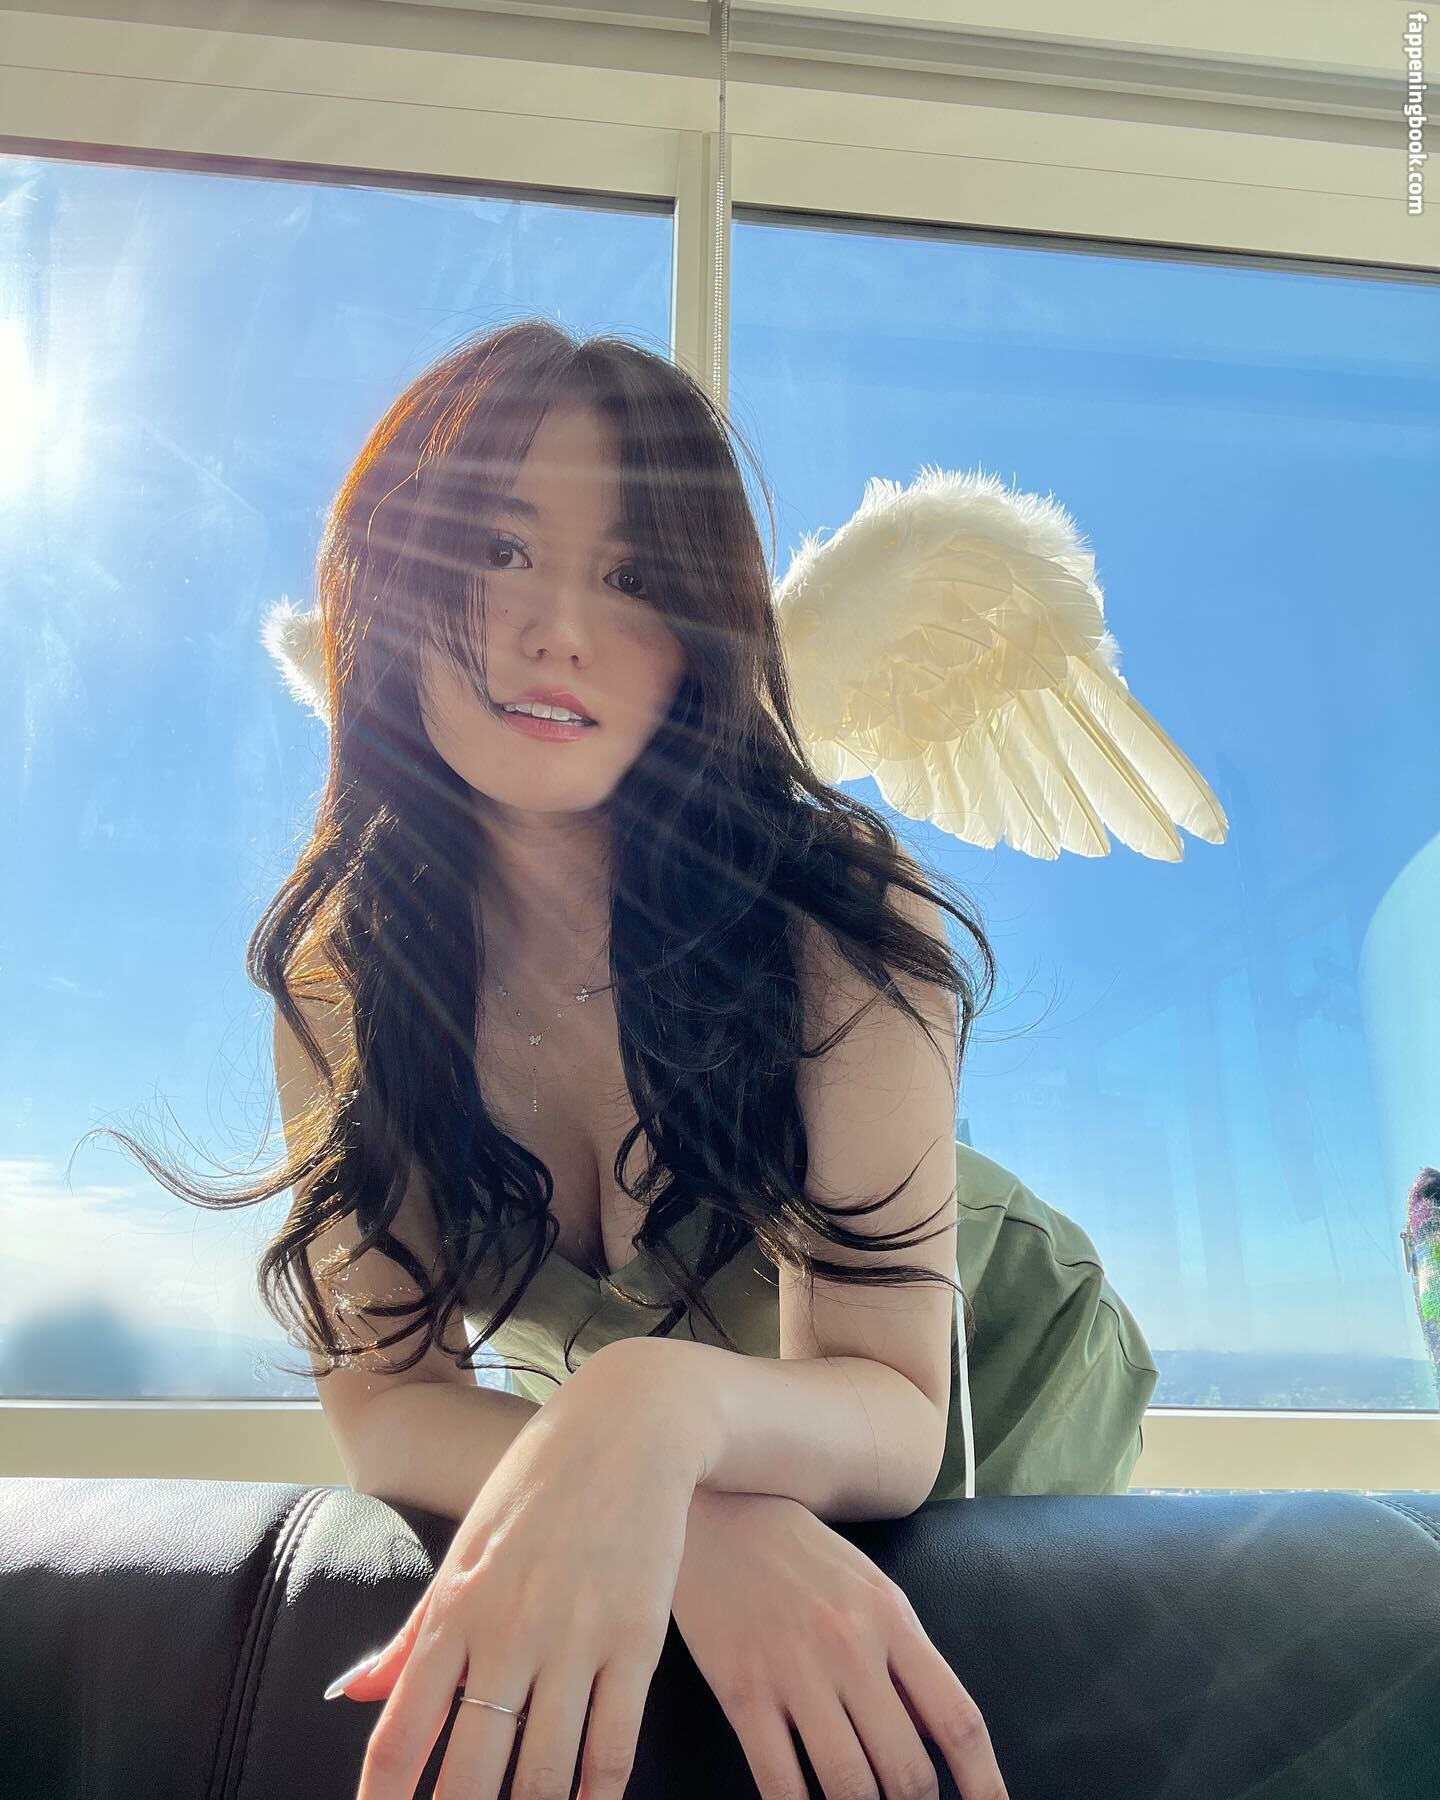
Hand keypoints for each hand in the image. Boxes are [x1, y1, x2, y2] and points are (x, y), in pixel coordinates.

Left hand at [330, 1345, 703, 1799]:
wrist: (629, 1424)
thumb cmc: (536, 1484)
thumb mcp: (464, 1546)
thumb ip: (412, 1633)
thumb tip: (351, 1697)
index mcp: (455, 1609)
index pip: (401, 1735)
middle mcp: (509, 1633)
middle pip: (470, 1776)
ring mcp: (576, 1639)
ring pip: (544, 1777)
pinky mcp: (637, 1640)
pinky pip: (611, 1749)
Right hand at [671, 1487, 1009, 1799]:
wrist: (717, 1510)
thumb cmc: (799, 1554)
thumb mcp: (868, 1589)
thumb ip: (903, 1661)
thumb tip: (932, 1741)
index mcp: (891, 1618)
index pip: (957, 1719)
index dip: (984, 1783)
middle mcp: (851, 1646)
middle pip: (907, 1769)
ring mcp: (794, 1670)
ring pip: (848, 1786)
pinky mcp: (741, 1690)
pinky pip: (780, 1784)